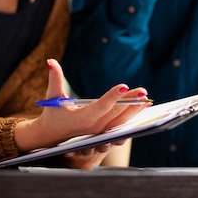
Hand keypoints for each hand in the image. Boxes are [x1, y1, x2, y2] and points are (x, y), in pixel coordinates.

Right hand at [14, 59, 147, 163]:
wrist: (52, 136)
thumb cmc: (52, 114)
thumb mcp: (52, 96)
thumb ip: (54, 78)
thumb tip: (51, 60)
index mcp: (82, 118)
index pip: (100, 106)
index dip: (112, 97)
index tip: (124, 86)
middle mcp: (94, 127)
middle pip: (115, 113)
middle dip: (130, 102)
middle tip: (142, 91)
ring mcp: (100, 131)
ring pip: (120, 121)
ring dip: (134, 110)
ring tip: (146, 99)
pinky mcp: (104, 132)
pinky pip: (120, 124)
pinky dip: (131, 116)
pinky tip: (142, 107)